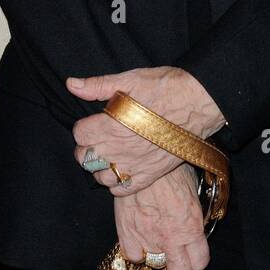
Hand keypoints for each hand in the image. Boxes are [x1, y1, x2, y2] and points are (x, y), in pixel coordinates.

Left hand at [68, 66, 226, 195]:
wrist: (198, 102)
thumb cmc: (165, 88)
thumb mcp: (130, 79)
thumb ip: (98, 86)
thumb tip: (71, 84)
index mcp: (110, 124)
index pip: (79, 134)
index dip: (84, 126)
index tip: (94, 121)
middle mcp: (118, 148)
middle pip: (85, 158)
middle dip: (87, 147)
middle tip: (99, 136)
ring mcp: (134, 164)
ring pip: (100, 177)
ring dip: (100, 166)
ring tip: (109, 154)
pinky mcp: (150, 174)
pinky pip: (123, 189)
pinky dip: (117, 183)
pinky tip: (122, 169)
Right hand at [113, 163, 208, 269]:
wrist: (142, 153)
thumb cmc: (169, 167)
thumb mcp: (193, 188)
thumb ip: (194, 212)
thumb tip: (197, 221)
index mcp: (191, 226)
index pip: (200, 262)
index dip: (197, 260)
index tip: (194, 256)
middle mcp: (170, 236)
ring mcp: (146, 236)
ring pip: (154, 264)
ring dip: (156, 255)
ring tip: (156, 239)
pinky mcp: (126, 231)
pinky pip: (131, 255)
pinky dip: (135, 250)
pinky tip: (139, 237)